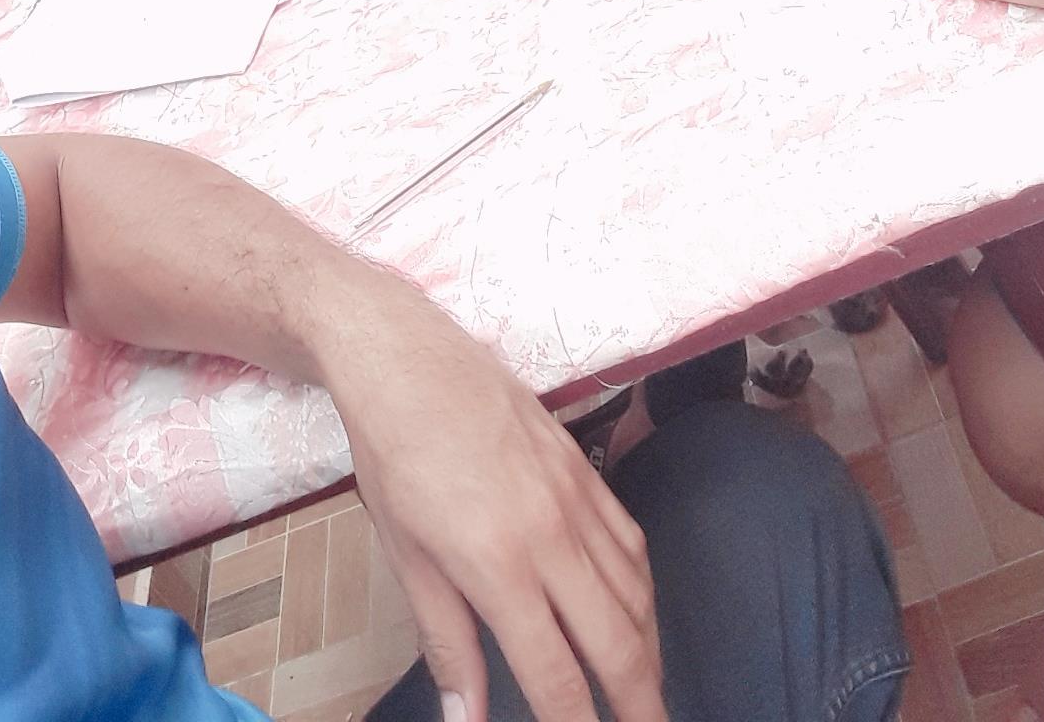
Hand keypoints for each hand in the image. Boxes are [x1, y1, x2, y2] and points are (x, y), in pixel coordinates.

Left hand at [321, 281, 663, 721]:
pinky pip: (630, 541)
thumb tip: (468, 721)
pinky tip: (637, 613)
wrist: (404, 357)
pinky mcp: (581, 465)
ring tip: (646, 691)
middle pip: (619, 642)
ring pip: (637, 593)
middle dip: (642, 704)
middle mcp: (550, 534)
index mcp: (499, 564)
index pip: (558, 676)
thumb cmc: (393, 457)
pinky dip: (643, 590)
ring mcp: (573, 496)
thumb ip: (448, 645)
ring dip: (649, 651)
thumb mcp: (407, 558)